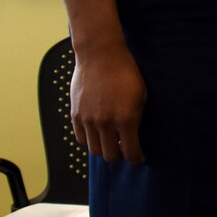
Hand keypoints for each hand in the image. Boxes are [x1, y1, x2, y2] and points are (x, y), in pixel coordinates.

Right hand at [72, 42, 146, 163]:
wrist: (100, 56)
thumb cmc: (125, 73)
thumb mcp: (141, 96)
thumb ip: (137, 118)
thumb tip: (134, 135)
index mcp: (125, 119)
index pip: (130, 151)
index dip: (136, 159)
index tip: (139, 160)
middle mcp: (104, 123)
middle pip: (109, 155)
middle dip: (119, 156)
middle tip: (125, 151)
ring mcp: (87, 120)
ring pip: (93, 150)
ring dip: (103, 149)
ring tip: (111, 143)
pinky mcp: (75, 115)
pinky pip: (81, 138)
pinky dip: (89, 141)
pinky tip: (98, 134)